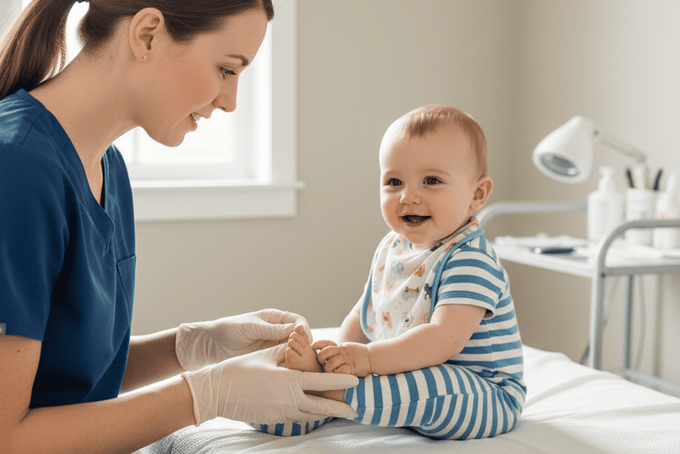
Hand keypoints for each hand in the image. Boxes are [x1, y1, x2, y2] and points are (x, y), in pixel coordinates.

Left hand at [176, 309, 311, 370]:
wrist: (211, 346)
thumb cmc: (228, 330)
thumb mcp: (250, 328)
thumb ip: (271, 330)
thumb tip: (294, 330)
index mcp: (276, 319)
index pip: (299, 322)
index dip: (304, 331)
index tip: (303, 339)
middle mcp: (279, 333)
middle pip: (301, 339)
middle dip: (305, 347)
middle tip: (301, 355)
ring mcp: (275, 348)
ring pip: (296, 353)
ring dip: (299, 359)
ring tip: (294, 365)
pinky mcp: (270, 361)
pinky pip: (286, 365)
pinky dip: (290, 369)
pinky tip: (288, 374)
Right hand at [182, 344, 358, 425]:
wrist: (216, 392)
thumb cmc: (239, 370)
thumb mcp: (266, 356)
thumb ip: (286, 351)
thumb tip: (299, 342)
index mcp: (289, 380)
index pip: (322, 382)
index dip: (341, 382)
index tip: (355, 381)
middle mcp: (288, 399)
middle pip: (321, 406)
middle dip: (340, 408)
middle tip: (356, 409)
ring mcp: (281, 412)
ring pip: (310, 415)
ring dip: (324, 413)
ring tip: (338, 411)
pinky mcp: (273, 420)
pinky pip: (296, 418)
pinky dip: (308, 415)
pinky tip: (313, 412)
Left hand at [314, 340, 371, 376]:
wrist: (372, 357)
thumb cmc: (358, 355)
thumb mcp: (346, 348)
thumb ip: (337, 350)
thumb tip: (324, 351)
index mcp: (340, 347)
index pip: (325, 343)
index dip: (317, 345)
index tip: (313, 348)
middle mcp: (342, 351)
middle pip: (325, 353)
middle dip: (321, 360)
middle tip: (323, 365)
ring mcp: (347, 359)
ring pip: (330, 364)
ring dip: (328, 370)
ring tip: (330, 373)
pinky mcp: (352, 367)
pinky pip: (340, 371)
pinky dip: (337, 375)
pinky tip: (338, 376)